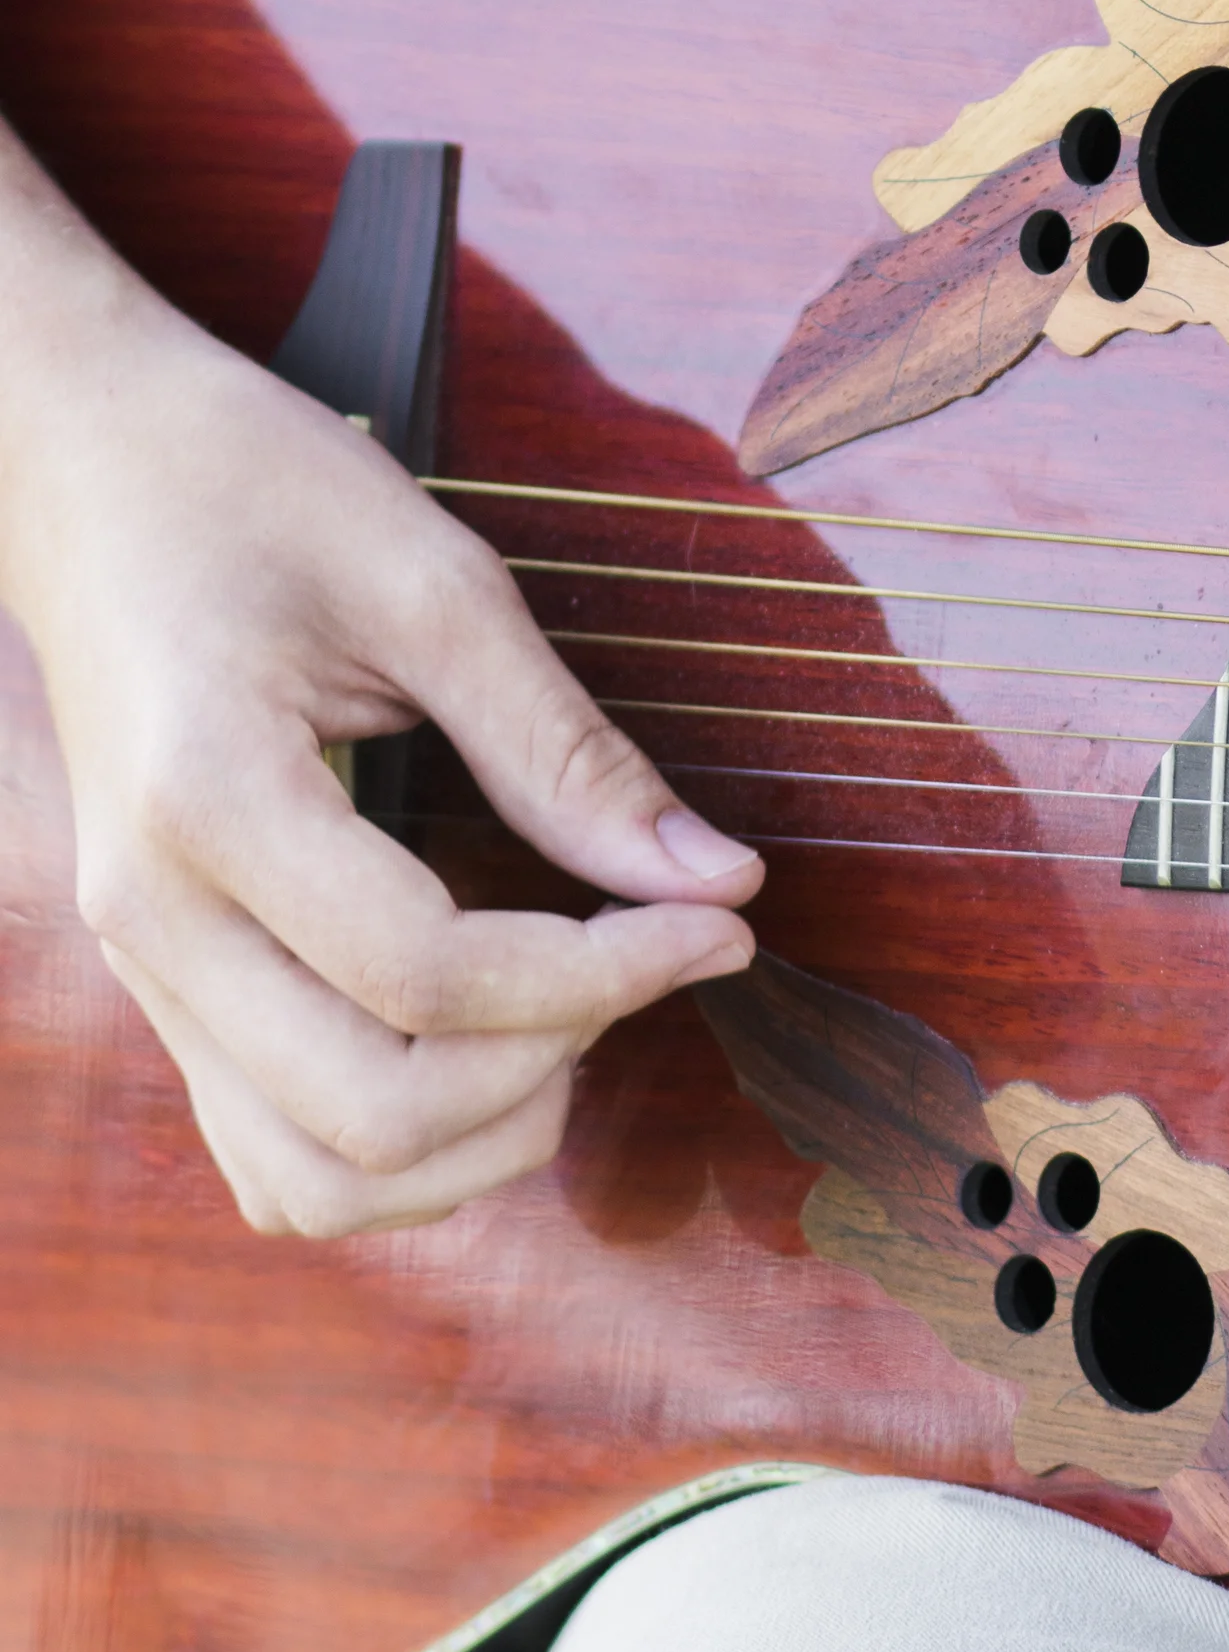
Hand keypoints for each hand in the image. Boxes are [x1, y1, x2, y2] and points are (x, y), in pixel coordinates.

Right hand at [0, 147, 760, 1240]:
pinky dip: (398, 1147)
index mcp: (209, 798)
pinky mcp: (162, 983)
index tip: (723, 922)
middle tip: (646, 958)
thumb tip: (719, 881)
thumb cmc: (246, 488)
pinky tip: (487, 1043)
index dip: (609, 972)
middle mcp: (151, 916)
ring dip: (473, 1141)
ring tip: (568, 1011)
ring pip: (310, 1182)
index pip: (432, 975)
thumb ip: (568, 749)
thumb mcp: (432, 581)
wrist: (81, 469)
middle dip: (550, 1066)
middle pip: (369, 1116)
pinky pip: (272, 1153)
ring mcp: (142, 967)